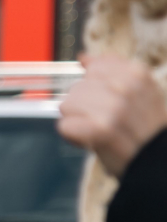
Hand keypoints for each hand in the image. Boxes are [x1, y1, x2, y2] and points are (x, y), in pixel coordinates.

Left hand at [58, 54, 166, 176]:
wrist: (156, 164)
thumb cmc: (144, 129)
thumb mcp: (139, 92)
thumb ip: (111, 71)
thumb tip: (84, 57)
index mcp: (137, 74)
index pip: (93, 67)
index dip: (93, 87)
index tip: (107, 102)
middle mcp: (126, 88)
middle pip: (77, 87)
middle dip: (82, 107)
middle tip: (103, 122)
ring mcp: (113, 109)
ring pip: (66, 105)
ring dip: (76, 121)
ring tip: (97, 132)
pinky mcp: (100, 130)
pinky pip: (65, 126)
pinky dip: (73, 137)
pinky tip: (90, 142)